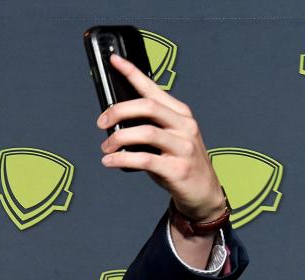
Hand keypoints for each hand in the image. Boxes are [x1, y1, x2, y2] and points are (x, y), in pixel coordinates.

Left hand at [97, 54, 226, 221]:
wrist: (203, 192)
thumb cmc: (177, 162)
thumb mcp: (166, 138)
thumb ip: (146, 125)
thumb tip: (113, 118)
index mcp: (180, 113)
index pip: (153, 88)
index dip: (132, 72)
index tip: (113, 61)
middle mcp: (184, 125)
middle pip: (147, 106)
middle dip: (118, 110)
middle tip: (101, 122)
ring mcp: (183, 147)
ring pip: (145, 132)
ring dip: (118, 139)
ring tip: (105, 148)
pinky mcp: (178, 168)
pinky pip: (145, 159)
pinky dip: (122, 158)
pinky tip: (109, 161)